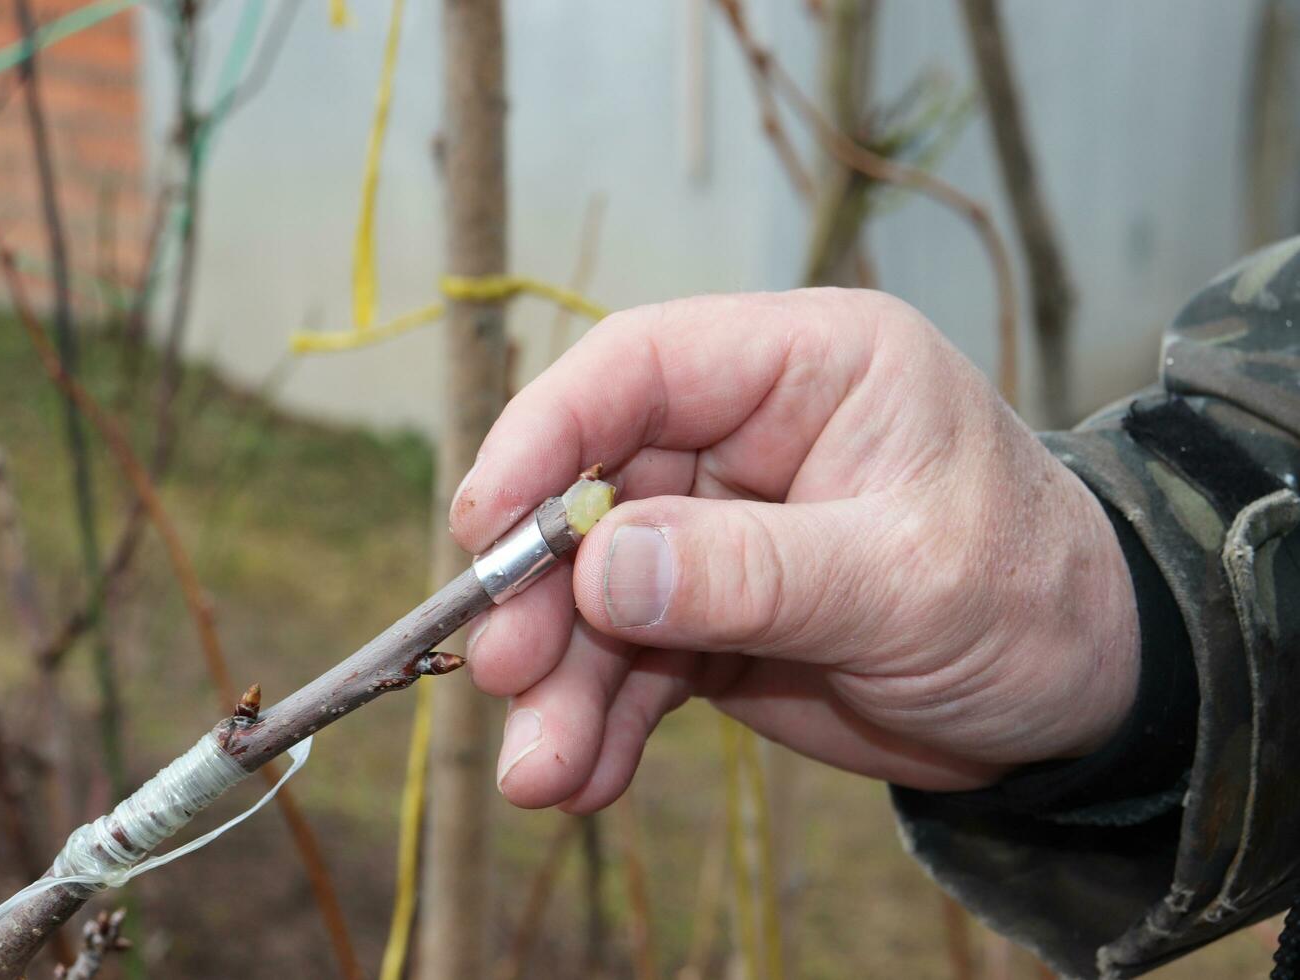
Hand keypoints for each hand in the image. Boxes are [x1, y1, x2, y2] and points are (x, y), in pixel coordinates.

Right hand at [449, 289, 1138, 810]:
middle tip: (505, 671)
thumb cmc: (1030, 597)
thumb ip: (754, 572)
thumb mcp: (905, 580)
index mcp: (806, 367)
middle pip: (594, 492)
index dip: (546, 433)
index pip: (639, 365)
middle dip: (542, 591)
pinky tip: (584, 777)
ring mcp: (721, 533)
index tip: (486, 522)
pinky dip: (599, 722)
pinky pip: (630, 663)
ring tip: (545, 772)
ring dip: (560, 682)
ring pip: (597, 594)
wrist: (1078, 699)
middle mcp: (747, 437)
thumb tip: (599, 573)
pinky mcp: (712, 618)